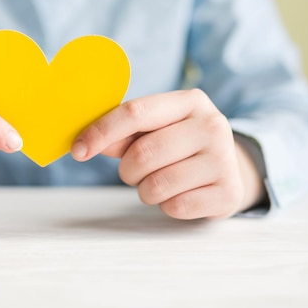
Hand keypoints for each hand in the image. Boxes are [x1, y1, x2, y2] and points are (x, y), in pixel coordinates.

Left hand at [71, 89, 265, 219]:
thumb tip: (85, 142)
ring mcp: (224, 159)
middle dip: (127, 170)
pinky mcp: (228, 193)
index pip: (135, 112)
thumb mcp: (156, 130)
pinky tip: (180, 194)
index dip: (101, 132)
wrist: (230, 171)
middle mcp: (212, 125)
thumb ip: (121, 133)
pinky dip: (166, 206)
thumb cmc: (180, 146)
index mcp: (190, 101)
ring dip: (146, 190)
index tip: (77, 150)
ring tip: (160, 182)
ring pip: (156, 185)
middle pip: (142, 153)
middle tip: (136, 172)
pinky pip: (174, 206)